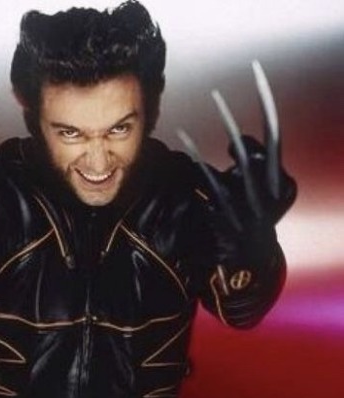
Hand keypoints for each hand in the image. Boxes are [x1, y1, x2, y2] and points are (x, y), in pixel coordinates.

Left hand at [177, 61, 296, 259]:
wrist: (249, 259)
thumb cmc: (252, 215)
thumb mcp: (262, 189)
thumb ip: (253, 161)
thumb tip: (234, 138)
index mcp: (281, 182)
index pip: (275, 135)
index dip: (266, 102)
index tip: (256, 72)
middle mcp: (270, 191)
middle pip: (256, 146)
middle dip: (238, 116)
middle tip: (219, 90)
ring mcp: (249, 204)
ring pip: (238, 161)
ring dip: (224, 130)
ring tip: (210, 102)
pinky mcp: (227, 214)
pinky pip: (211, 181)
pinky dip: (198, 158)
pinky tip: (183, 137)